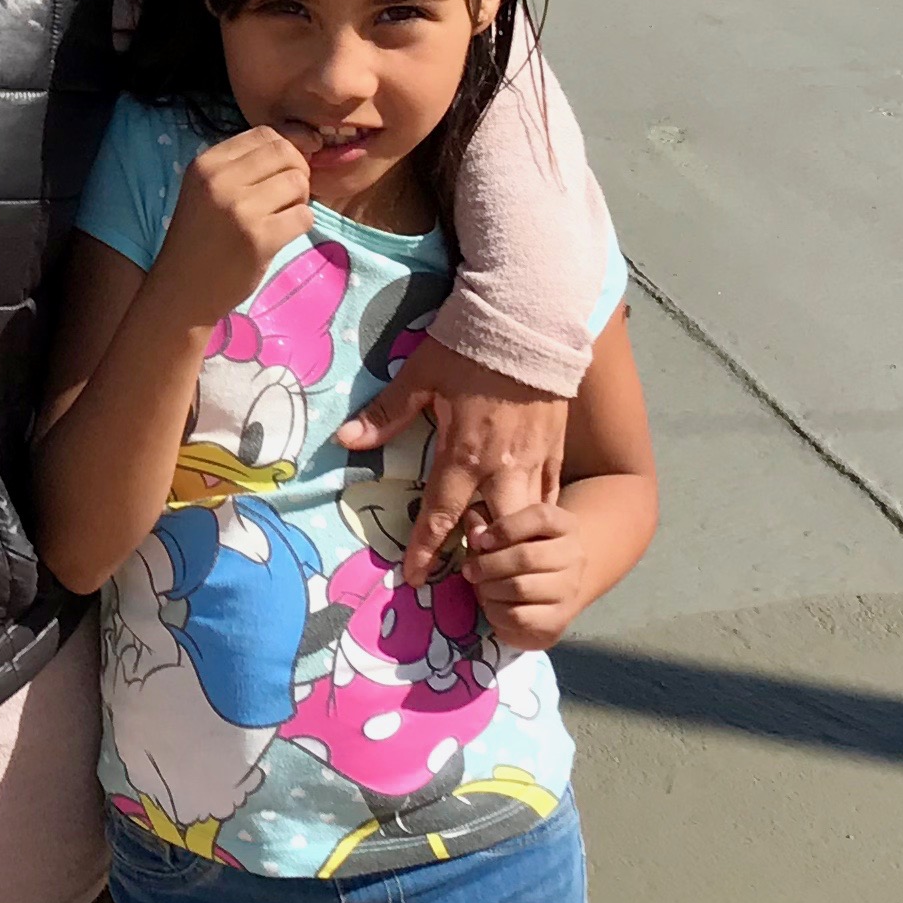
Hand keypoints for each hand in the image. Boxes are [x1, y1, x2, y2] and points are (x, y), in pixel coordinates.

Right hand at [158, 128, 311, 304]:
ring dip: (300, 200)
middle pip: (285, 153)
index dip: (283, 151)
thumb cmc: (199, 239)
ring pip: (298, 183)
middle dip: (297, 172)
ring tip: (282, 216)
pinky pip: (304, 215)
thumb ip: (243, 167)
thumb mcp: (207, 191)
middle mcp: (220, 180)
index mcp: (206, 163)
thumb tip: (300, 145)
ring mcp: (240, 209)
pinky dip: (301, 223)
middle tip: (289, 196)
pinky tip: (282, 234)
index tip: (281, 173)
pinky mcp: (260, 238)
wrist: (182, 291)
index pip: (264, 134)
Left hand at [339, 334, 568, 585]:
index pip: (441, 515)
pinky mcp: (556, 448)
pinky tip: (535, 529)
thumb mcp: (420, 376)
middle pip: (495, 531)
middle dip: (482, 561)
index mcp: (463, 454)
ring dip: (513, 544)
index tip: (416, 579)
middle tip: (468, 581)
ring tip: (500, 563)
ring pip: (528, 519)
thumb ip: (387, 414)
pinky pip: (552, 493)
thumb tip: (346, 439)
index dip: (426, 550)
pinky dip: (542, 515)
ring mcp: (535, 460)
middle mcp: (502, 468)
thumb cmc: (469, 348)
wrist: (528, 321)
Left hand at [460, 493, 603, 648]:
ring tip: (479, 586)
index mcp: (565, 525)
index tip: (482, 540)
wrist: (551, 588)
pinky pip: (519, 616)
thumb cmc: (521, 549)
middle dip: (489, 564)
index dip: (506, 528)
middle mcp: (574, 555)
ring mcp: (570, 589)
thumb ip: (485, 522)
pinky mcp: (558, 619)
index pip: (541, 517)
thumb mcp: (505, 527)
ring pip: (521, 587)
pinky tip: (489, 604)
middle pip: (527, 556)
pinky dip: (495, 611)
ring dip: (490, 588)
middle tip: (471, 570)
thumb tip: (476, 534)